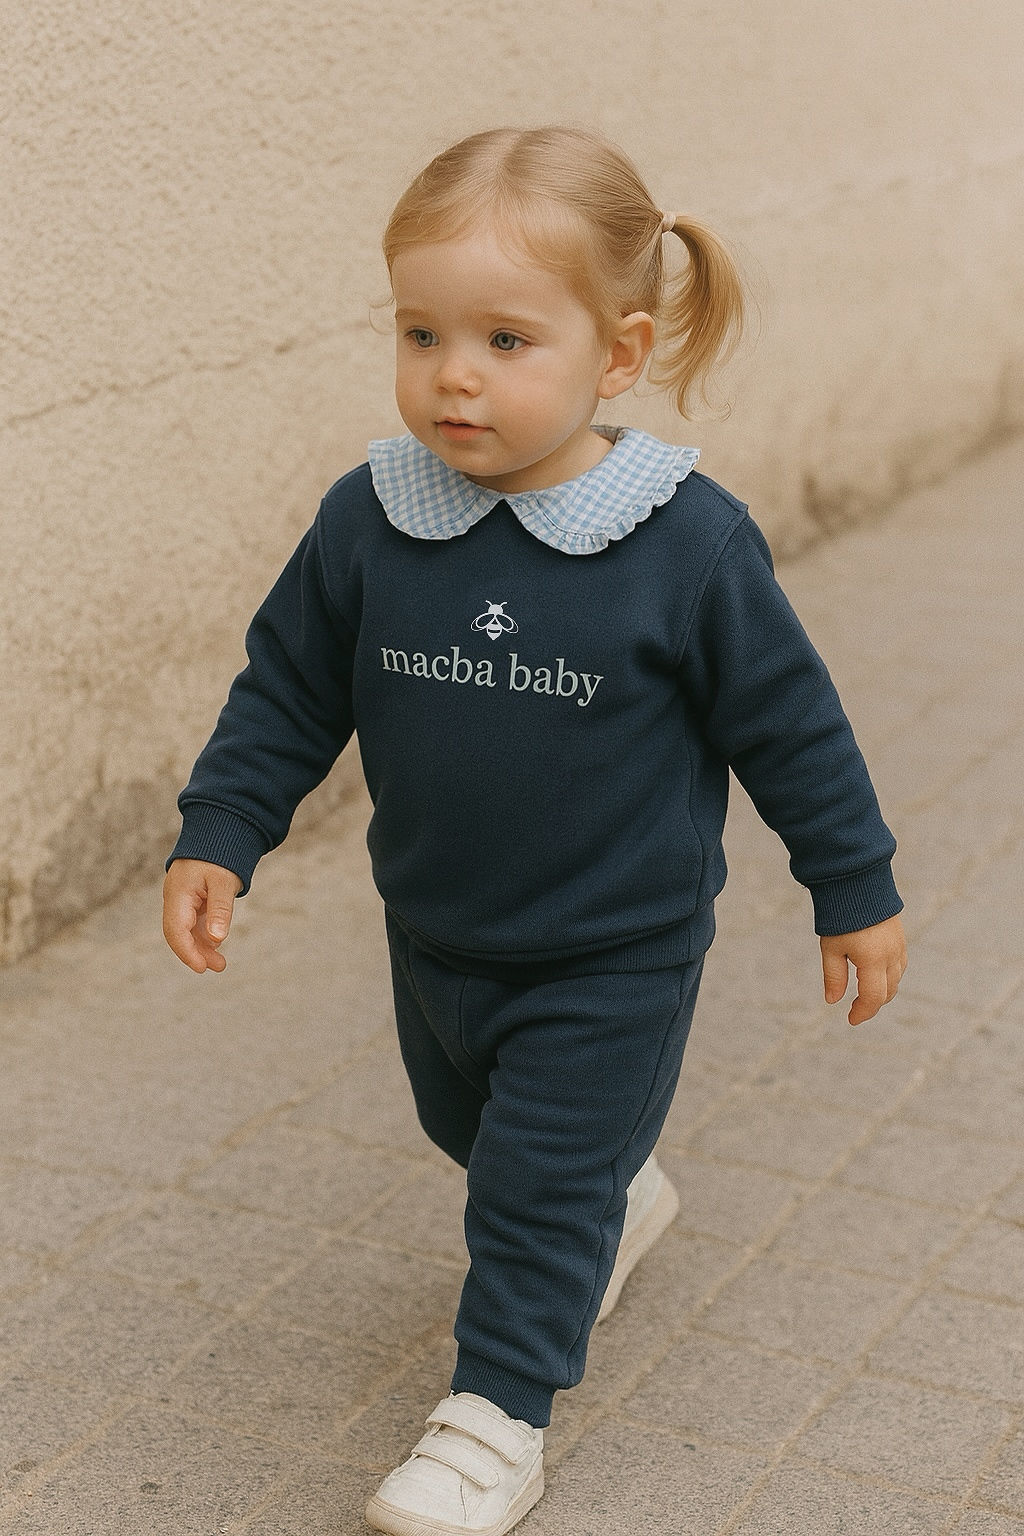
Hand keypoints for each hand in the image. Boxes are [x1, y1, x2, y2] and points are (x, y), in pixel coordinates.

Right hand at [162, 859, 243, 973]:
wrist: (217, 834)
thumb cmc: (220, 855)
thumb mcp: (223, 882)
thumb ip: (220, 909)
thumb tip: (217, 939)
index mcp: (178, 893)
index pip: (176, 930)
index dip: (187, 952)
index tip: (202, 967)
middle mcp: (175, 898)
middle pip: (178, 933)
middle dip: (195, 953)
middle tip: (216, 967)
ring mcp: (181, 899)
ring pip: (186, 930)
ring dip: (201, 946)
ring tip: (220, 963)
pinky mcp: (190, 899)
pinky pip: (192, 922)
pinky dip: (203, 934)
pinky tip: (215, 943)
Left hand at [820, 914, 906, 1025]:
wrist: (859, 882)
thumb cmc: (841, 915)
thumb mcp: (831, 947)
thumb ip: (834, 976)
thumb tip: (832, 1001)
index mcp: (873, 960)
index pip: (873, 997)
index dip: (863, 1012)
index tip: (850, 1019)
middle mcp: (891, 955)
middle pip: (887, 991)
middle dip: (873, 1003)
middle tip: (855, 1008)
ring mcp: (899, 946)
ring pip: (896, 979)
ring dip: (882, 990)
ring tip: (864, 993)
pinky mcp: (900, 937)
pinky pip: (900, 965)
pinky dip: (889, 976)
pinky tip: (875, 974)